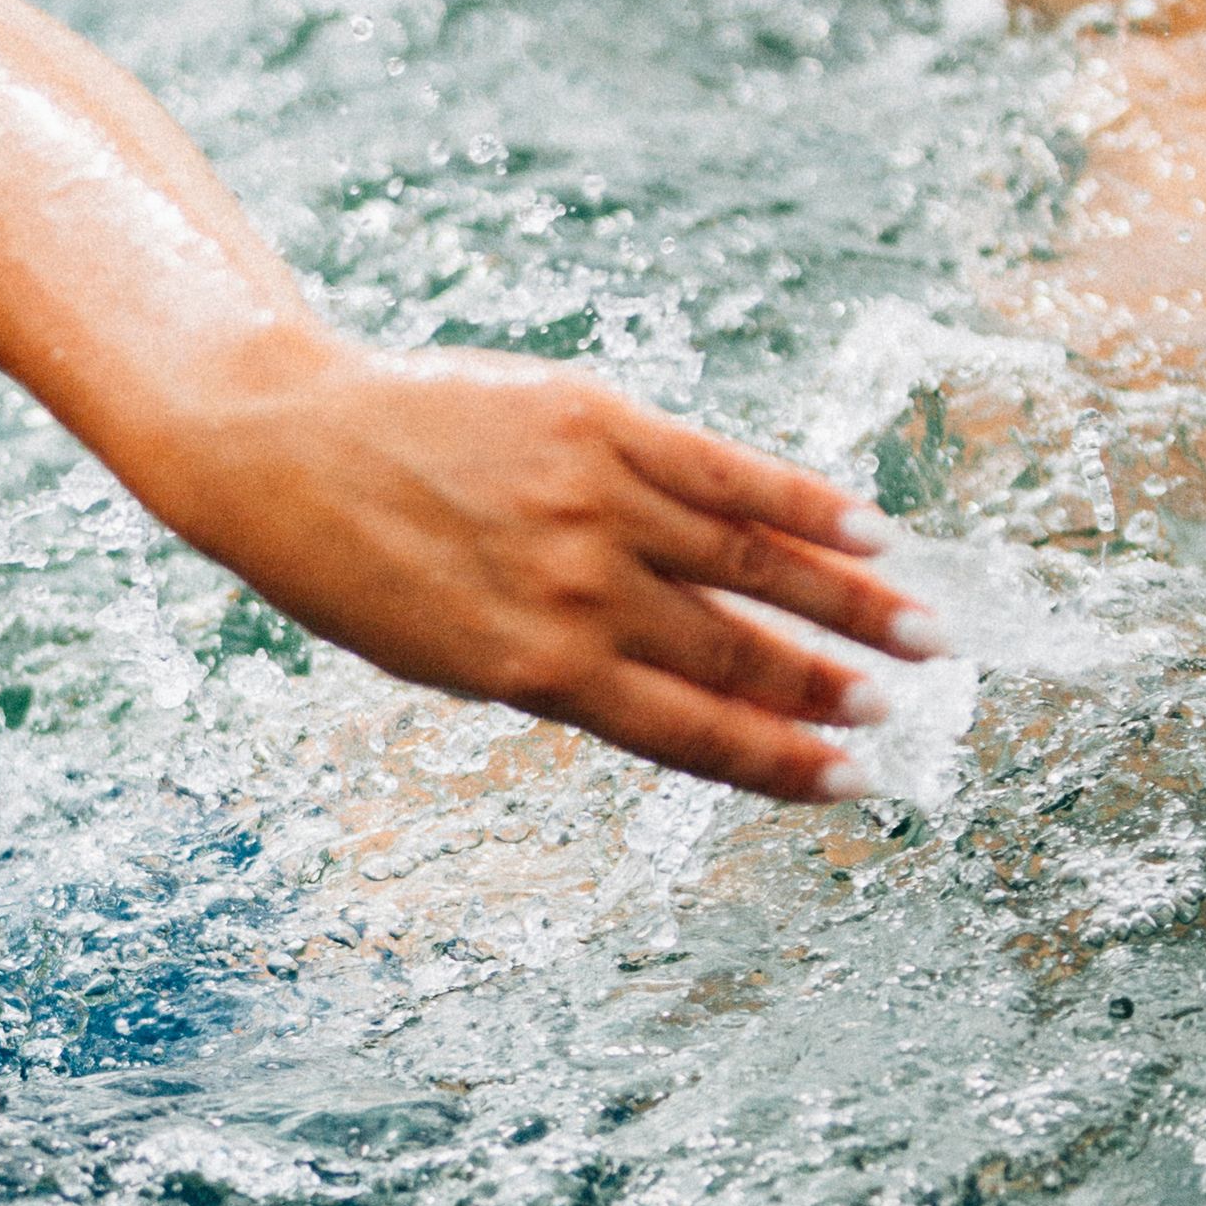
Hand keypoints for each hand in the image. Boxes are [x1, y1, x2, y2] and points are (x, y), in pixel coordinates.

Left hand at [161, 339, 943, 801]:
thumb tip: (685, 688)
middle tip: (899, 711)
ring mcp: (589, 501)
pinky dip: (800, 502)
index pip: (690, 730)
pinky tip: (868, 528)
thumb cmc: (359, 570)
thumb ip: (564, 668)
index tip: (857, 783)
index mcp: (534, 670)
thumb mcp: (448, 656)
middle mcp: (573, 590)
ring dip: (849, 602)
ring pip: (750, 562)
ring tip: (923, 634)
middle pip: (734, 651)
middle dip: (828, 689)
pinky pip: (722, 468)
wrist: (282, 451)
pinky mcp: (595, 422)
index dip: (782, 762)